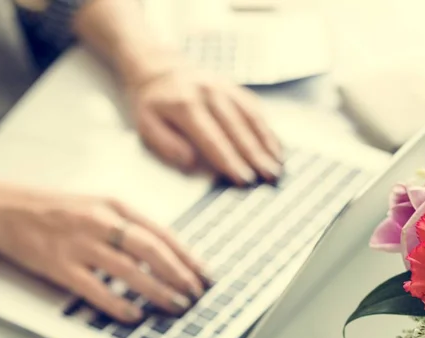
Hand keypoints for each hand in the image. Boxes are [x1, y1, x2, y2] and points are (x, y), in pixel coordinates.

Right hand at [0, 184, 207, 322]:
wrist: (5, 209)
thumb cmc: (59, 211)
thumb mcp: (101, 207)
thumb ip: (133, 227)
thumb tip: (171, 255)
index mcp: (116, 206)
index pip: (163, 233)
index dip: (188, 257)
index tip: (206, 275)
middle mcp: (101, 222)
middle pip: (151, 250)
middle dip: (180, 275)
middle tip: (196, 294)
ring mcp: (80, 243)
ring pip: (128, 271)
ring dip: (157, 291)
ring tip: (176, 306)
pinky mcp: (59, 265)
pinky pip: (95, 289)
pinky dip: (118, 304)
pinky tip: (135, 315)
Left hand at [126, 64, 282, 184]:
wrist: (162, 69)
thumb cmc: (155, 105)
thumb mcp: (146, 124)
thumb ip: (165, 143)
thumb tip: (189, 160)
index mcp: (186, 105)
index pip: (213, 139)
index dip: (230, 161)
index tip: (244, 179)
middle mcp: (209, 94)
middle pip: (237, 130)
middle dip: (255, 156)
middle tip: (269, 177)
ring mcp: (226, 89)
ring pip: (251, 118)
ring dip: (267, 144)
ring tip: (278, 166)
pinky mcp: (236, 89)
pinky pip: (256, 110)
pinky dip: (268, 131)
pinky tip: (277, 149)